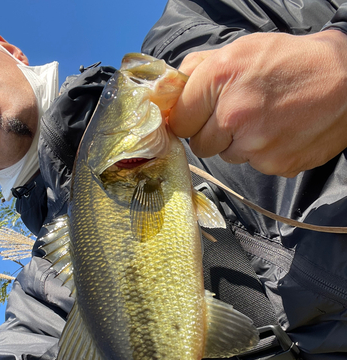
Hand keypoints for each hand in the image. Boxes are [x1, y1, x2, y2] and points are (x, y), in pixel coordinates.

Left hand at [169, 30, 346, 176]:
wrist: (346, 83)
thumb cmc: (293, 62)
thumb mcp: (243, 49)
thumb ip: (200, 68)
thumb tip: (175, 87)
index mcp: (219, 78)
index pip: (179, 120)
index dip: (188, 120)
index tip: (196, 118)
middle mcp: (233, 114)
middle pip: (200, 145)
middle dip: (212, 133)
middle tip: (236, 117)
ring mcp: (254, 144)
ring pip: (227, 156)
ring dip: (238, 144)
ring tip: (265, 120)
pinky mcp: (274, 164)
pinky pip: (253, 165)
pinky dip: (262, 154)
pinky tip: (280, 133)